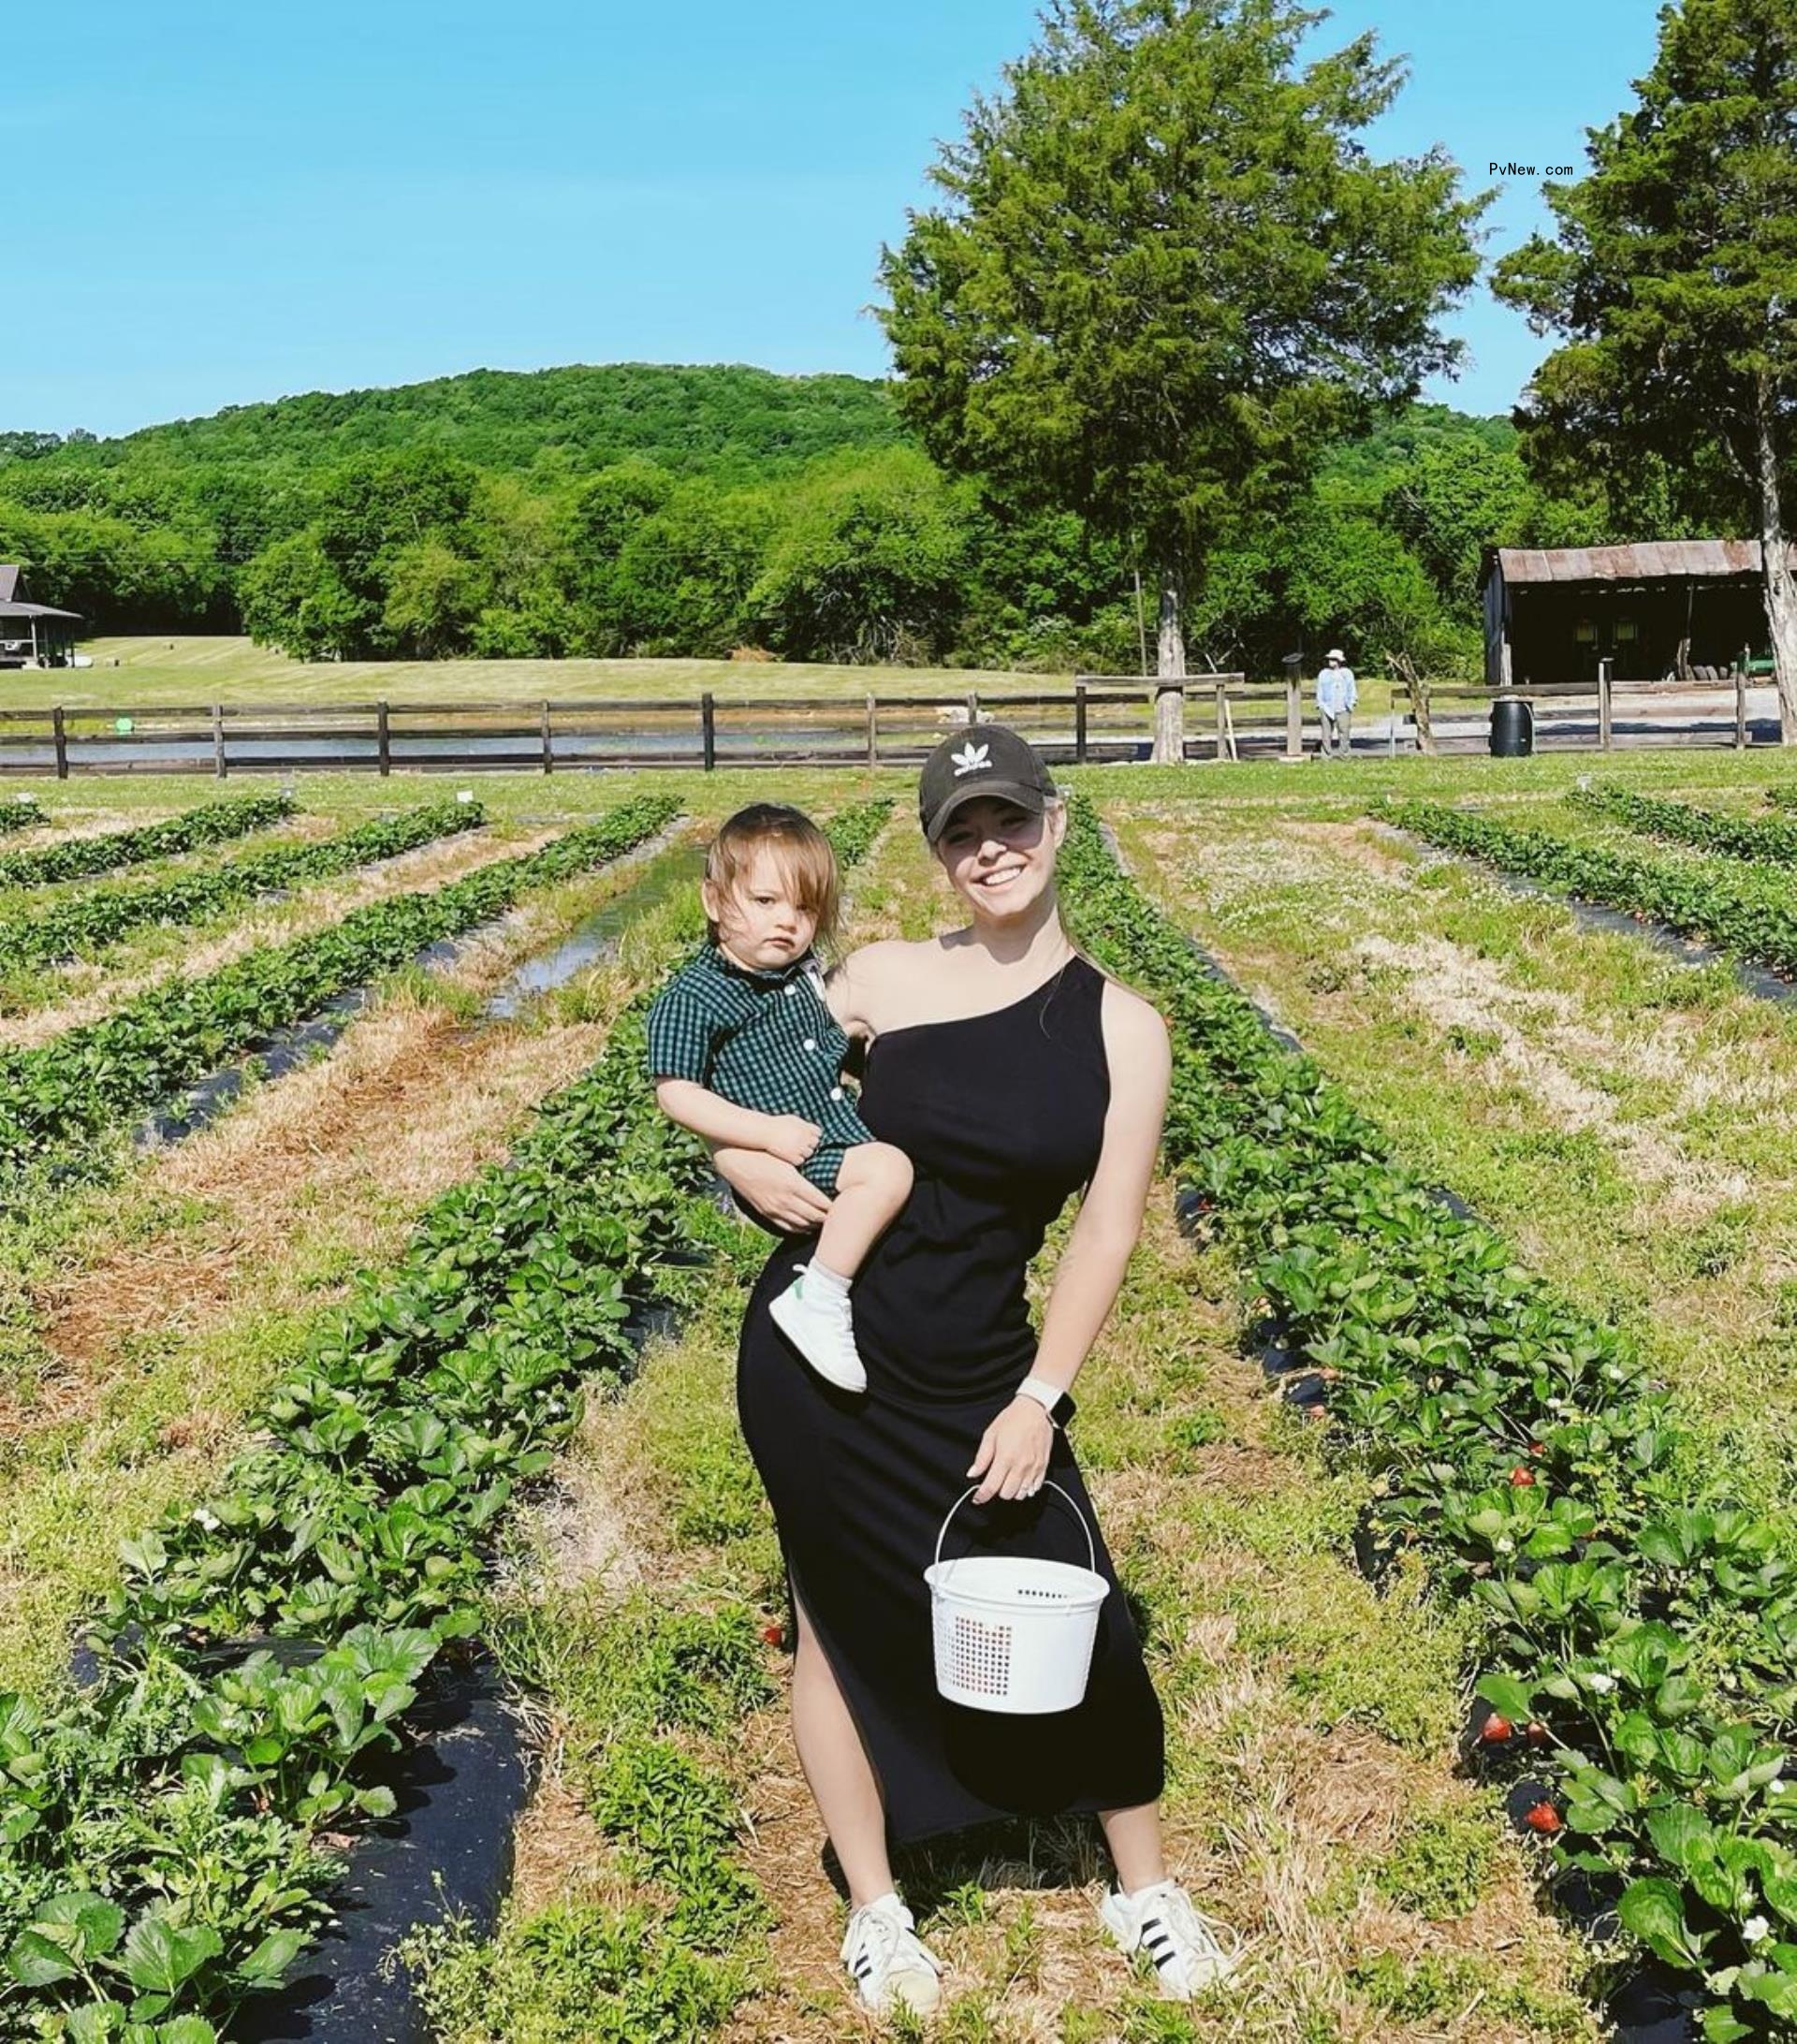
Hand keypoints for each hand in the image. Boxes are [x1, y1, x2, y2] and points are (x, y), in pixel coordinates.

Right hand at [711, 1146, 832, 1233]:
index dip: (834, 1205)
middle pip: (815, 1216)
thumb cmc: (762, 1152)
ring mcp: (775, 1209)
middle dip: (829, 1217)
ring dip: (817, 1224)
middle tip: (840, 1214)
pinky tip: (808, 1226)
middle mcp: (785, 1200)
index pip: (821, 1202)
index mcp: (793, 1183)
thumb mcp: (786, 1155)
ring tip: (827, 1220)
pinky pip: (788, 1227)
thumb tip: (827, 1161)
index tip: (843, 1201)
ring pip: (802, 1224)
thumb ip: (807, 1162)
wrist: (734, 1160)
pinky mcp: (767, 1213)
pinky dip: (801, 1229)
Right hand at [766, 1115, 822, 1166]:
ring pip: (809, 1153)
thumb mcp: (791, 1119)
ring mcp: (799, 1148)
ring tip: (794, 1150)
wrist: (764, 1131)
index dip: (813, 1135)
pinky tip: (790, 1156)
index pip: (818, 1133)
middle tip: (800, 1144)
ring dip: (803, 1152)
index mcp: (806, 1128)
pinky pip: (801, 1160)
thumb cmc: (776, 1124)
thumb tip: (811, 1128)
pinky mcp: (793, 1157)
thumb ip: (803, 1124)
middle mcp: (805, 1138)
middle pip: (815, 1144)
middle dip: (809, 1144)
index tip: (807, 1137)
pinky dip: (796, 1159)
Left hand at [967, 1398, 1053, 1504]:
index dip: (982, 1496)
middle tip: (995, 1480)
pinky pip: (1035, 1488)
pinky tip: (1021, 1479)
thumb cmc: (1012, 1419)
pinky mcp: (1043, 1467)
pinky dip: (1027, 1488)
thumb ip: (982, 1457)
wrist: (1036, 1410)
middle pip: (1007, 1494)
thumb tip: (973, 1473)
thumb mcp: (990, 1434)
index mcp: (1005, 1458)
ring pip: (1021, 1494)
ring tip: (1008, 1479)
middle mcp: (1020, 1466)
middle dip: (998, 1491)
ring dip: (1012, 1491)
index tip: (978, 1498)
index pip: (991, 1487)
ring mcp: (1033, 1468)